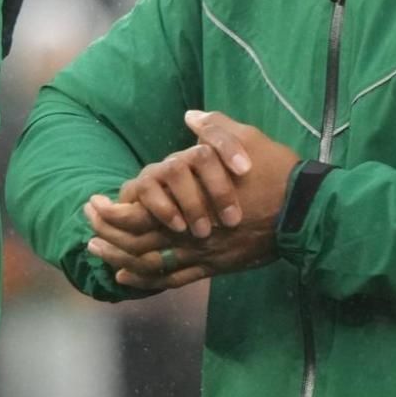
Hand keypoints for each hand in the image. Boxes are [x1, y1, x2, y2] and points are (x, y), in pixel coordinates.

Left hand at [84, 111, 300, 291]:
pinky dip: (146, 280)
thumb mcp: (246, 140)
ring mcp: (205, 253)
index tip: (95, 201)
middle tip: (87, 226)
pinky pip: (175, 279)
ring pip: (152, 264)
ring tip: (97, 252)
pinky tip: (127, 276)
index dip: (113, 211)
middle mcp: (194, 233)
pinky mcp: (217, 266)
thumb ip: (214, 129)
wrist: (308, 212)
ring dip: (120, 258)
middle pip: (139, 241)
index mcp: (194, 200)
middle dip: (108, 235)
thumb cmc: (277, 173)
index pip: (141, 211)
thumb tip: (192, 116)